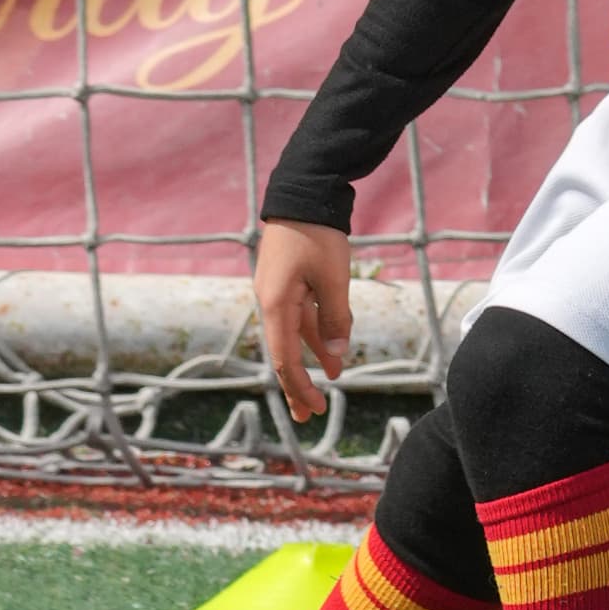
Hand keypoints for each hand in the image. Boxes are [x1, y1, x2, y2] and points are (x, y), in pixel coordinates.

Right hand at [254, 220, 352, 429]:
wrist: (302, 193)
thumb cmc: (317, 234)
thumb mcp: (333, 277)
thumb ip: (335, 316)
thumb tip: (337, 353)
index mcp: (276, 304)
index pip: (284, 358)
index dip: (299, 386)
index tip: (314, 409)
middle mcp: (271, 303)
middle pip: (284, 353)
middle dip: (297, 385)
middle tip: (308, 416)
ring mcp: (278, 293)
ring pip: (294, 336)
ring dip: (311, 361)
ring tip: (326, 388)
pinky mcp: (288, 284)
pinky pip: (301, 318)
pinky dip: (315, 335)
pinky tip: (332, 353)